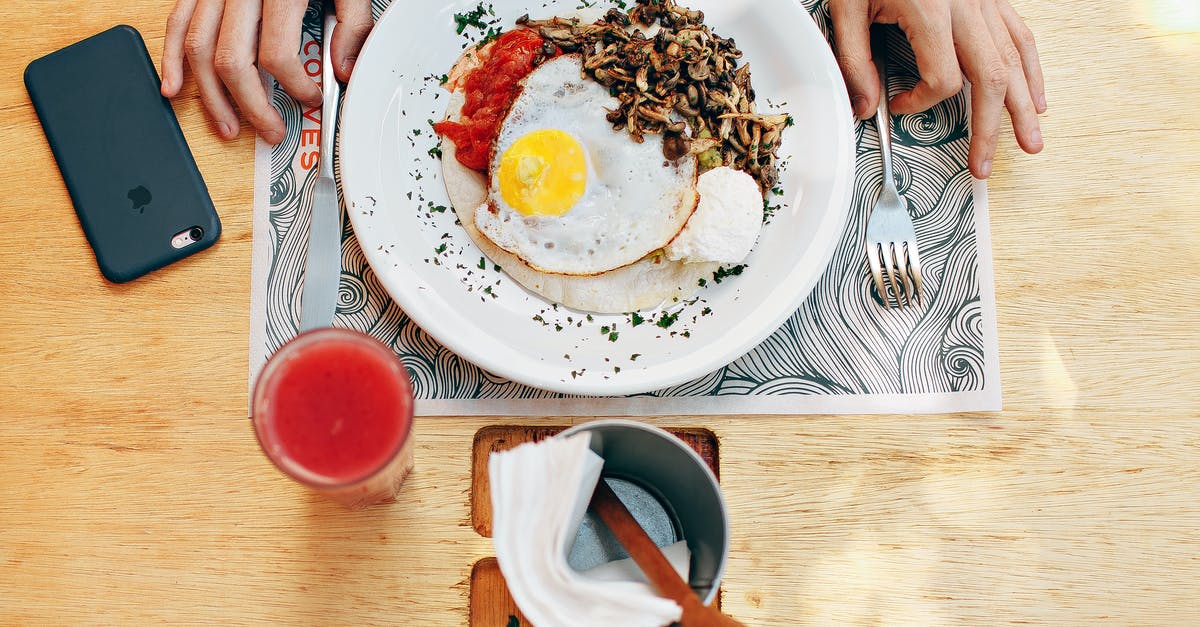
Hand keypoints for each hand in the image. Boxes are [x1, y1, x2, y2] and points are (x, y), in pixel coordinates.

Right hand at [161, 0, 373, 144]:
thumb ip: (353, 23)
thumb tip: (344, 69)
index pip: (278, 54)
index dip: (295, 87)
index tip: (311, 99)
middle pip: (233, 61)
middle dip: (251, 106)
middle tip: (271, 130)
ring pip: (199, 49)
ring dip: (211, 96)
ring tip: (228, 127)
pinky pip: (177, 21)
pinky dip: (170, 57)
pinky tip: (174, 87)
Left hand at [829, 0, 1045, 178]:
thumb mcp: (847, 8)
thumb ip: (854, 60)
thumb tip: (864, 106)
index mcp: (932, 9)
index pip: (942, 78)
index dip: (920, 102)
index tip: (896, 104)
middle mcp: (968, 6)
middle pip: (991, 77)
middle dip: (990, 128)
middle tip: (983, 166)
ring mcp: (986, 0)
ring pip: (1015, 59)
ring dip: (1024, 106)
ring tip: (1030, 143)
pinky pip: (1019, 35)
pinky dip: (1031, 69)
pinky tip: (1036, 96)